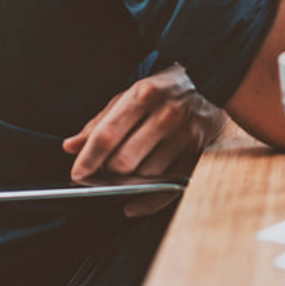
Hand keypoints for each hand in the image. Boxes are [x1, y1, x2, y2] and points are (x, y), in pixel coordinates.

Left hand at [62, 65, 226, 216]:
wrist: (212, 83)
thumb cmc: (165, 91)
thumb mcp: (130, 96)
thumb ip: (100, 122)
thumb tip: (71, 147)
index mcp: (144, 95)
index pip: (108, 134)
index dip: (88, 158)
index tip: (77, 174)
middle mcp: (166, 115)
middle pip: (124, 161)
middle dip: (109, 172)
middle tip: (105, 169)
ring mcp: (185, 136)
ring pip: (145, 176)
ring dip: (130, 180)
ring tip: (130, 169)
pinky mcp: (199, 153)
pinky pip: (167, 188)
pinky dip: (147, 200)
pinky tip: (133, 202)